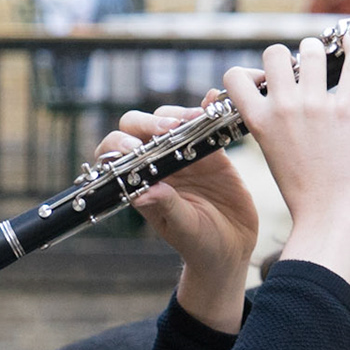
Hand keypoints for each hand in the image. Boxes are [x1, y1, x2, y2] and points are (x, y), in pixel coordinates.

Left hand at [95, 102, 258, 331]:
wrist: (233, 247)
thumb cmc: (201, 245)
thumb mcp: (183, 229)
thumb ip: (165, 208)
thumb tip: (142, 192)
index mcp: (142, 184)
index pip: (116, 155)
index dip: (119, 145)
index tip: (134, 149)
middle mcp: (158, 165)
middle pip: (139, 127)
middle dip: (149, 122)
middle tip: (168, 128)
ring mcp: (184, 155)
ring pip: (171, 119)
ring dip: (179, 113)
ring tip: (195, 119)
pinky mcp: (211, 151)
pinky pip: (204, 123)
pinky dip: (207, 108)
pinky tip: (212, 101)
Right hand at [225, 33, 349, 285]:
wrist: (332, 216)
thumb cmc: (305, 194)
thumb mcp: (273, 155)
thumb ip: (272, 126)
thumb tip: (277, 103)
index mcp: (259, 122)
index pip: (234, 76)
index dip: (248, 74)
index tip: (264, 84)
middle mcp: (284, 108)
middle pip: (273, 54)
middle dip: (285, 59)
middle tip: (299, 75)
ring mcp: (316, 106)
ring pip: (310, 50)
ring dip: (316, 53)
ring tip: (324, 62)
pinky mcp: (347, 109)